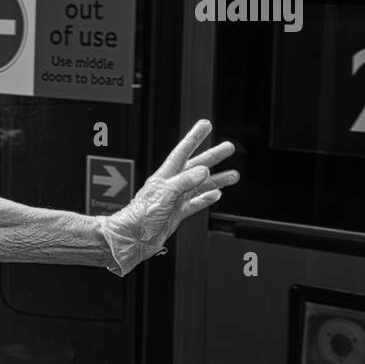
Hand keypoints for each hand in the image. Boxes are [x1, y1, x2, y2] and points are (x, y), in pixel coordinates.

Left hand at [100, 119, 238, 275]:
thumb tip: (203, 171)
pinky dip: (206, 199)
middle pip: (196, 166)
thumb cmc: (139, 216)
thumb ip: (184, 182)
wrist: (131, 238)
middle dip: (213, 156)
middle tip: (228, 147)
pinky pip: (195, 203)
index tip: (205, 125)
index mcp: (165, 176)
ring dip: (216, 179)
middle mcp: (171, 185)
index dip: (195, 137)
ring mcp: (174, 199)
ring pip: (200, 185)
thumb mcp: (164, 194)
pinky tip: (216, 195)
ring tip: (233, 175)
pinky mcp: (176, 213)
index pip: (183, 151)